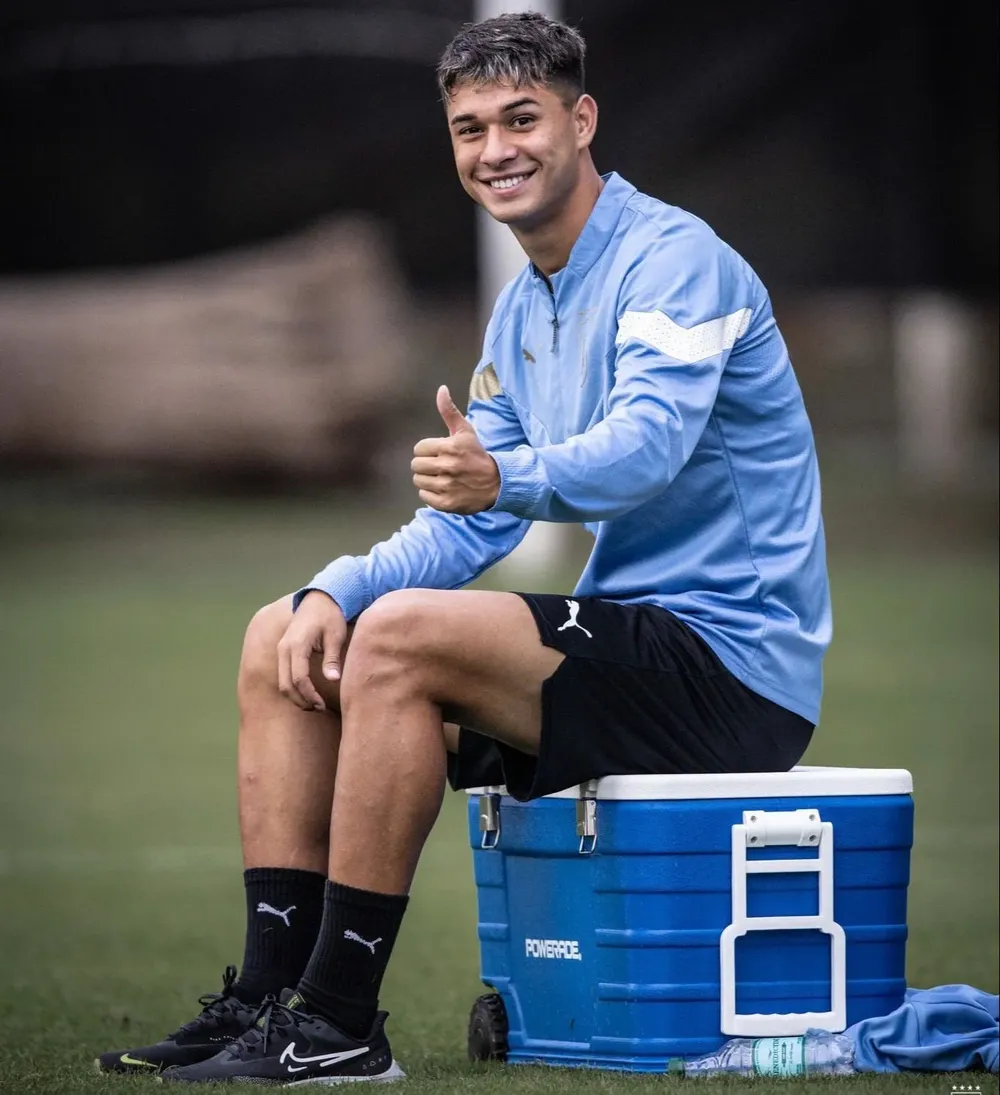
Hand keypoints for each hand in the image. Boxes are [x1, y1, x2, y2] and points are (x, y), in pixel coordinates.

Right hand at [276, 591, 346, 710]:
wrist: (319, 598)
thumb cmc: (330, 615)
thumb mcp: (335, 635)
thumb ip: (332, 658)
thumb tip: (332, 679)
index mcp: (297, 644)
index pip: (299, 678)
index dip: (309, 695)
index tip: (322, 705)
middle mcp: (284, 648)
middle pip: (285, 684)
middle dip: (301, 700)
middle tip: (319, 708)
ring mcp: (281, 649)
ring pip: (281, 682)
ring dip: (295, 697)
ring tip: (314, 705)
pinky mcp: (283, 651)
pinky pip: (283, 675)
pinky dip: (292, 688)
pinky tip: (308, 693)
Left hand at [410, 386, 500, 514]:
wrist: (496, 483)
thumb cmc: (476, 455)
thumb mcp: (465, 432)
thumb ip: (449, 411)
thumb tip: (441, 389)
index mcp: (450, 447)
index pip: (419, 448)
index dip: (428, 450)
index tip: (441, 453)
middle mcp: (448, 466)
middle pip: (416, 465)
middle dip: (426, 465)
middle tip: (440, 466)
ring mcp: (447, 486)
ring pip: (418, 480)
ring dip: (427, 479)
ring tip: (443, 477)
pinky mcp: (447, 503)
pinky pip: (424, 496)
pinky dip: (431, 494)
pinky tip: (444, 489)